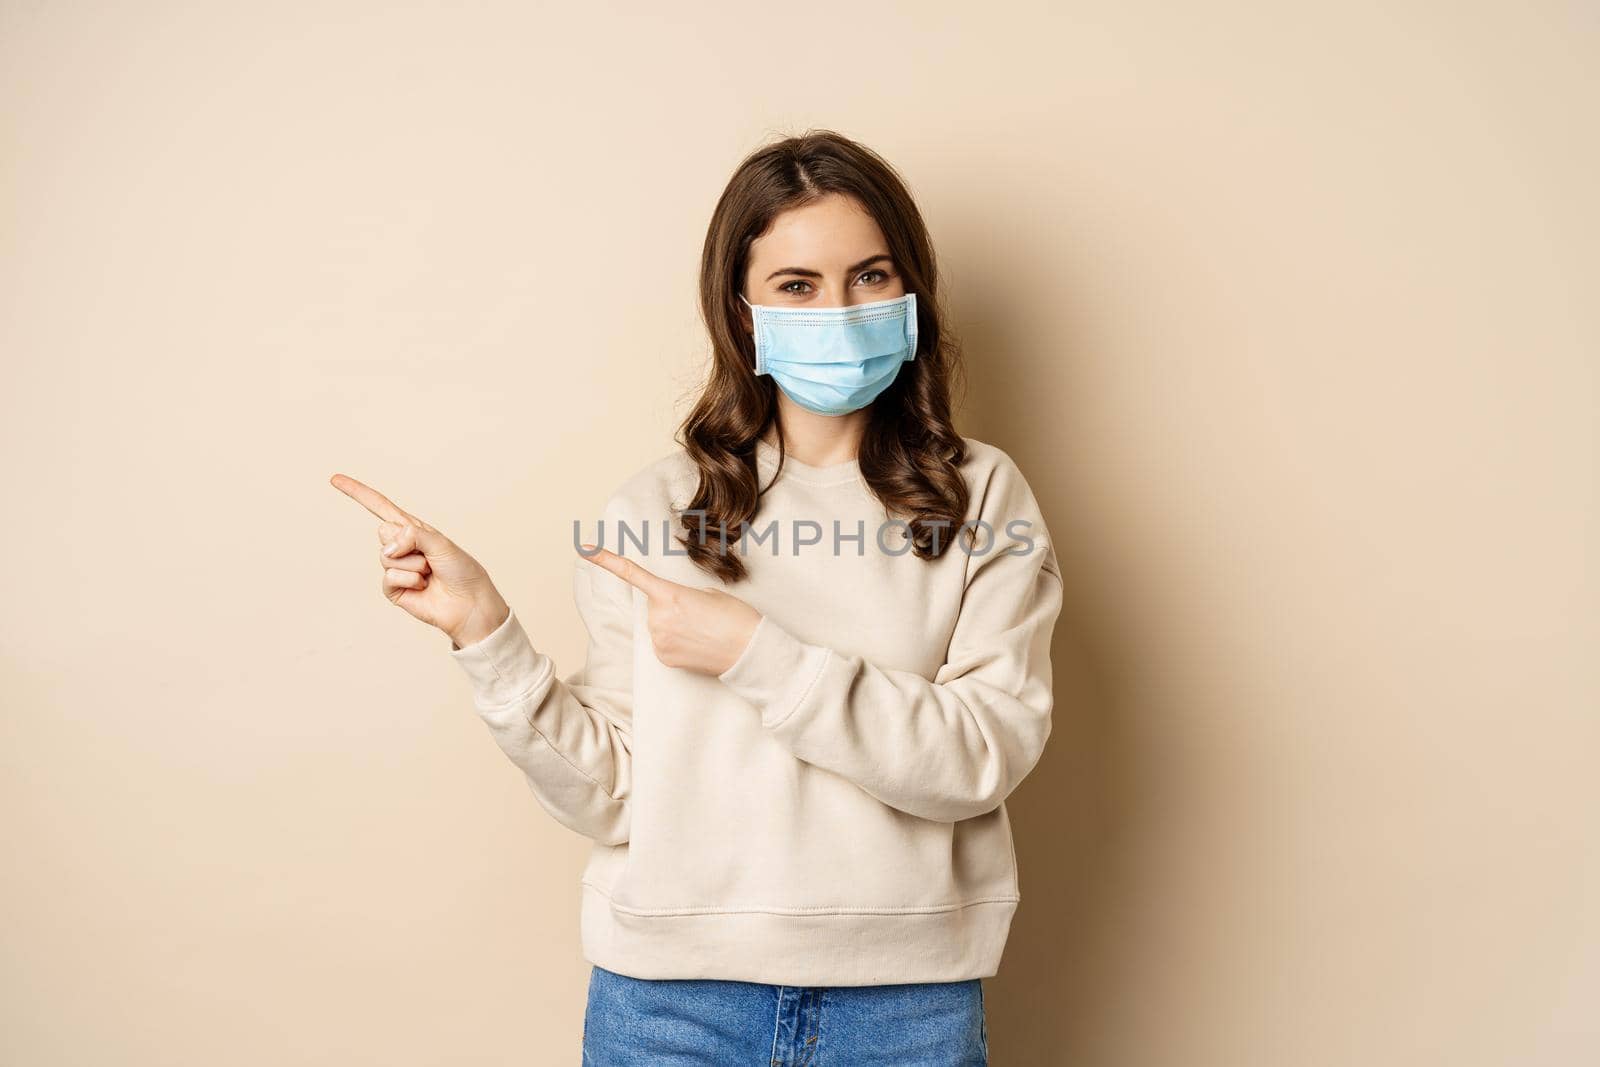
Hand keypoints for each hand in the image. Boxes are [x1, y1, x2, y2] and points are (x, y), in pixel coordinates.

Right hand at [329, 472, 509, 648]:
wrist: (469, 602)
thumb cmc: (461, 570)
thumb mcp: (440, 542)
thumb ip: (412, 535)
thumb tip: (387, 548)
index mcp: (414, 530)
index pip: (381, 507)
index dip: (358, 493)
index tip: (335, 479)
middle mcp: (402, 546)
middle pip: (383, 531)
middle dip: (406, 542)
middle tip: (428, 556)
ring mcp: (396, 568)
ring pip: (386, 556)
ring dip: (413, 564)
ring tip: (429, 573)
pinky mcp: (394, 589)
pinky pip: (389, 577)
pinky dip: (409, 580)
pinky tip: (423, 586)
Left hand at [580, 543, 760, 675]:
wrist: (750, 651)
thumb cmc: (736, 618)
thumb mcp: (709, 594)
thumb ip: (681, 596)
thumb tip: (671, 610)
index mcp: (670, 594)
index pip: (632, 574)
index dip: (607, 561)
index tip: (586, 550)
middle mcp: (658, 618)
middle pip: (655, 607)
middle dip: (671, 608)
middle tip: (700, 616)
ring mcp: (659, 641)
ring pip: (658, 627)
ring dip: (675, 627)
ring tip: (702, 632)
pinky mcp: (664, 659)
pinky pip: (663, 645)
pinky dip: (676, 643)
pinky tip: (697, 645)